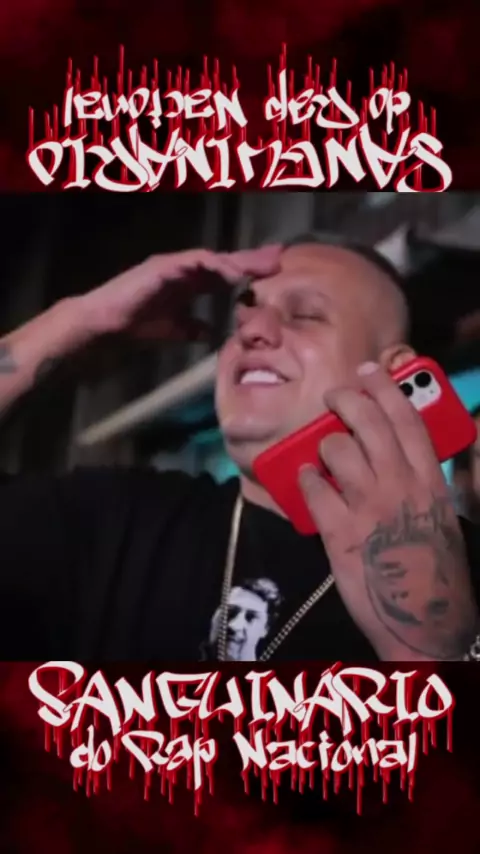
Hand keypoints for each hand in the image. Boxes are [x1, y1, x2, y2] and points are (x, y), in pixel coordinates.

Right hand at [79, 245, 281, 340]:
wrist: (106, 324)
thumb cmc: (136, 325)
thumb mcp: (175, 330)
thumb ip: (193, 328)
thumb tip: (212, 334)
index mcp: (189, 281)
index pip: (225, 273)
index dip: (249, 272)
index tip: (274, 274)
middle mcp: (184, 268)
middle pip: (226, 260)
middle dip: (252, 260)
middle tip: (280, 257)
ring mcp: (174, 264)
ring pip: (214, 257)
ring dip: (239, 260)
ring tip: (263, 266)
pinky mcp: (164, 264)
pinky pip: (196, 261)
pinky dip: (216, 265)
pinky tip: (234, 273)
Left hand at [298, 362, 476, 660]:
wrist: (425, 625)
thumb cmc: (436, 573)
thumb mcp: (442, 518)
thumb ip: (426, 482)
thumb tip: (409, 454)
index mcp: (429, 482)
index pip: (407, 420)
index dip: (386, 389)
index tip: (371, 371)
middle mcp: (399, 487)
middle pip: (369, 424)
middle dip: (347, 399)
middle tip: (334, 396)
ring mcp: (368, 508)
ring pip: (337, 450)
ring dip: (325, 445)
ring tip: (324, 455)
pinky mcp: (340, 533)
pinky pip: (313, 488)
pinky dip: (307, 480)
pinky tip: (308, 482)